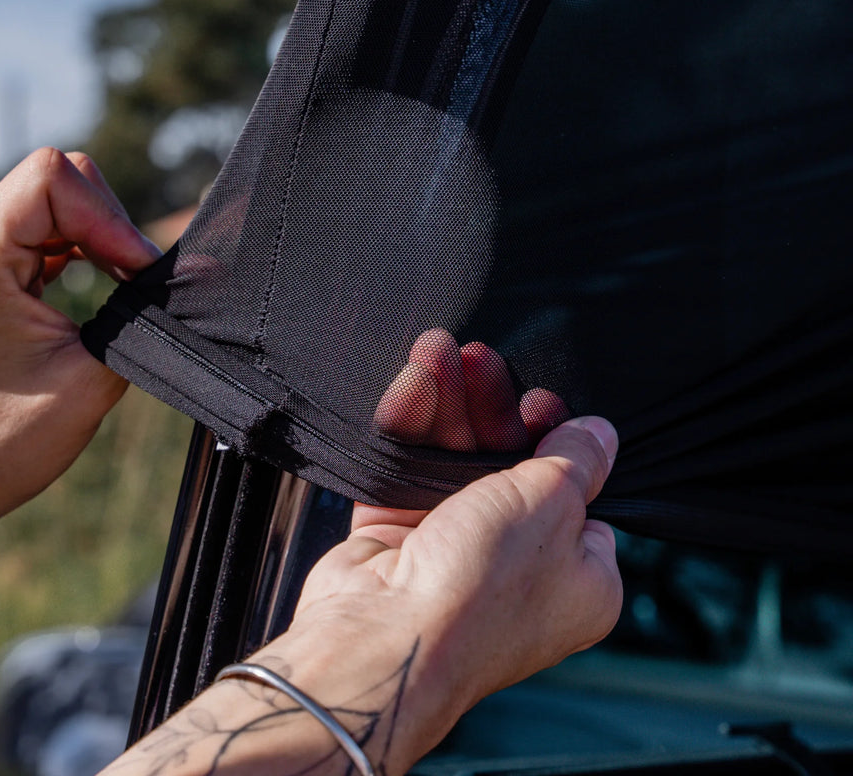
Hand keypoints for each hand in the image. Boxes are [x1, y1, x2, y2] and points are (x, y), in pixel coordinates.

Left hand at [0, 148, 158, 547]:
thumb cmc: (0, 443)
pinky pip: (47, 228)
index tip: (135, 272)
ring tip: (128, 283)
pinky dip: (86, 248)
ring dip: (101, 235)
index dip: (109, 217)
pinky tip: (108, 284)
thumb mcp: (92, 376)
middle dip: (110, 223)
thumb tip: (190, 278)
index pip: (51, 178)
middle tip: (138, 280)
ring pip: (57, 199)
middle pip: (57, 180)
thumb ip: (142, 318)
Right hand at [291, 334, 620, 758]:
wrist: (385, 637)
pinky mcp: (399, 544)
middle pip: (510, 467)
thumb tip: (601, 434)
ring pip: (455, 463)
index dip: (557, 440)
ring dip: (448, 404)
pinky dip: (410, 429)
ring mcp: (454, 556)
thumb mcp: (551, 505)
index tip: (538, 401)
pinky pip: (408, 473)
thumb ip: (575, 460)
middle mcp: (518, 569)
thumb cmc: (481, 590)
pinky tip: (412, 382)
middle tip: (481, 359)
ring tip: (436, 349)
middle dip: (492, 408)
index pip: (576, 493)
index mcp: (576, 576)